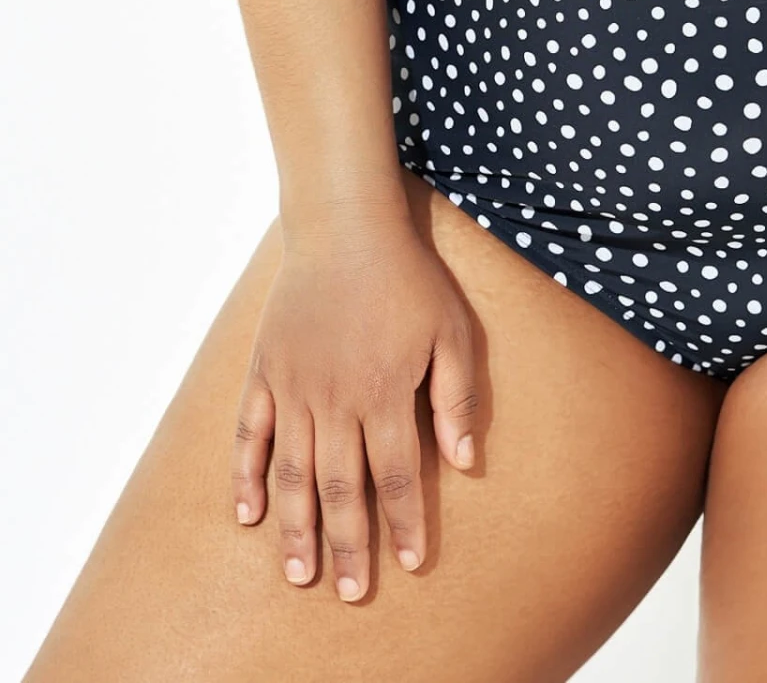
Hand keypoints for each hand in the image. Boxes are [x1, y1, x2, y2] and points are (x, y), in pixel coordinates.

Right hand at [230, 208, 479, 598]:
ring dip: (298, 527)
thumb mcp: (452, 331)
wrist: (345, 227)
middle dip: (348, 545)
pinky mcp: (265, 372)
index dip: (405, 523)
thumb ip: (458, 398)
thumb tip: (466, 463)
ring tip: (301, 575)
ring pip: (294, 473)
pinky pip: (250, 435)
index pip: (397, 476)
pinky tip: (249, 516)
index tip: (410, 564)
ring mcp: (294, 388)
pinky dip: (246, 477)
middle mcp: (334, 400)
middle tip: (350, 592)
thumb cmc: (408, 278)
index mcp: (384, 392)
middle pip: (342, 488)